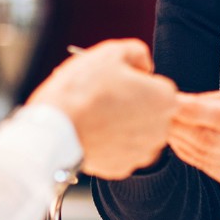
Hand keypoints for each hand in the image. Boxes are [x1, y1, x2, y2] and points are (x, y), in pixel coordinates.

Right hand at [27, 39, 176, 179]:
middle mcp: (161, 129)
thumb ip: (137, 53)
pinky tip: (92, 131)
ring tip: (96, 113)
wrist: (55, 129)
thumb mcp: (111, 52)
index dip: (136, 80)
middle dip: (133, 104)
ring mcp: (142, 151)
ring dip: (123, 123)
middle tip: (105, 96)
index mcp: (164, 99)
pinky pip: (121, 149)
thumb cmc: (83, 89)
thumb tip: (143, 64)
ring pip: (137, 132)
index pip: (158, 85)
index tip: (117, 81)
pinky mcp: (123, 168)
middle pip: (151, 111)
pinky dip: (109, 142)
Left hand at [168, 84, 219, 193]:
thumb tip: (180, 103)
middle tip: (160, 113)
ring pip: (207, 157)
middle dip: (181, 127)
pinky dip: (191, 155)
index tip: (171, 101)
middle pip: (212, 141)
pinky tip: (180, 142)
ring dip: (181, 141)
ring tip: (166, 125)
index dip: (193, 111)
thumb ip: (216, 100)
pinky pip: (211, 170)